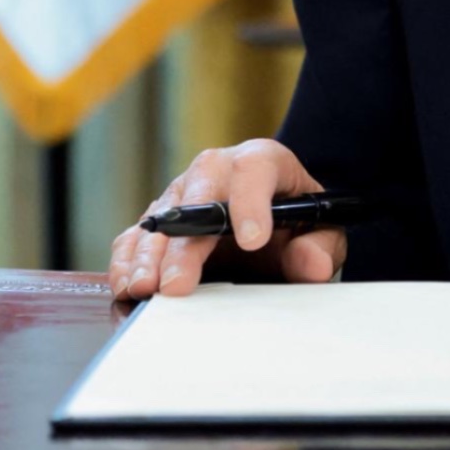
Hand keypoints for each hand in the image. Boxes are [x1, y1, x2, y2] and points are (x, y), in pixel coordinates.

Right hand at [108, 138, 344, 301]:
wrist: (275, 226)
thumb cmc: (297, 223)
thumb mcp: (323, 232)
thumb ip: (321, 245)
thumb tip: (311, 262)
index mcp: (263, 161)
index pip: (255, 168)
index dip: (251, 203)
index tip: (253, 241)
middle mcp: (216, 170)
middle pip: (197, 193)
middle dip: (185, 242)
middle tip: (179, 284)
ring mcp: (182, 194)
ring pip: (160, 216)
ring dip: (148, 256)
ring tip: (145, 288)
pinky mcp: (158, 221)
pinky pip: (134, 238)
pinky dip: (127, 263)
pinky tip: (128, 287)